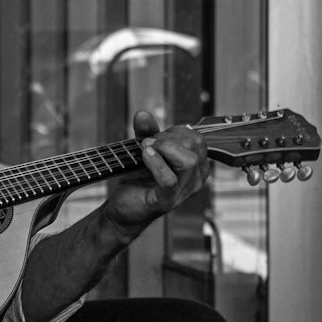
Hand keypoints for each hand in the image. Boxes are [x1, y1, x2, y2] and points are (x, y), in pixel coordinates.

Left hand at [102, 110, 209, 239]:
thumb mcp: (144, 149)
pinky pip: (169, 179)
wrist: (124, 208)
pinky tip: (145, 156)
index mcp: (197, 165)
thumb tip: (142, 114)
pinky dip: (156, 163)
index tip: (155, 138)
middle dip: (168, 138)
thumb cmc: (138, 180)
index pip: (197, 138)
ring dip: (164, 148)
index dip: (174, 132)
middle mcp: (196, 178)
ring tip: (145, 149)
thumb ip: (146, 131)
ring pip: (188, 161)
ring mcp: (184, 192)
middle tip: (147, 143)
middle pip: (195, 146)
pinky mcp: (168, 201)